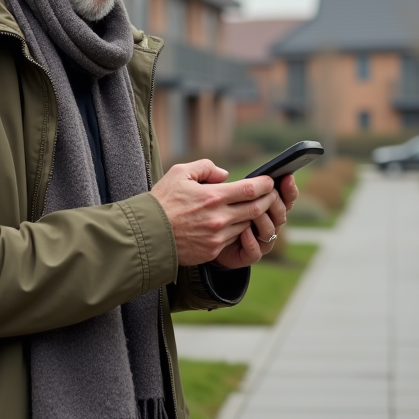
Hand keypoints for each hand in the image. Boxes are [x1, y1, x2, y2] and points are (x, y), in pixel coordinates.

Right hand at [149, 160, 276, 265]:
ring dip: (254, 217)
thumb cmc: (161, 202)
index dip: (264, 185)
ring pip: (246, 225)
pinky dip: (239, 230)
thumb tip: (225, 174)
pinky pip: (233, 239)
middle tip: (271, 194)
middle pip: (256, 209)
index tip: (269, 181)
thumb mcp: (179, 173)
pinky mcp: (212, 251)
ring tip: (256, 208)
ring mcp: (217, 237)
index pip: (250, 190)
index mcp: (213, 196)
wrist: (146, 234)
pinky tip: (236, 223)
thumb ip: (205, 167)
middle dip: (267, 200)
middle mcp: (219, 218)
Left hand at [214, 174, 297, 268]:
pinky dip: (252, 242)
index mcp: (264, 204)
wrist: (199, 238)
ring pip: (270, 231)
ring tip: (254, 212)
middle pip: (281, 213)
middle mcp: (265, 222)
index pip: (285, 196)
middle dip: (277, 202)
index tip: (286, 176)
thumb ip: (217, 180)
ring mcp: (257, 240)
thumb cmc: (206, 211)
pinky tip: (244, 231)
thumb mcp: (213, 192)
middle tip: (270, 193)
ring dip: (264, 220)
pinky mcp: (247, 255)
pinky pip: (255, 251)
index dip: (288, 188)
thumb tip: (224, 174)